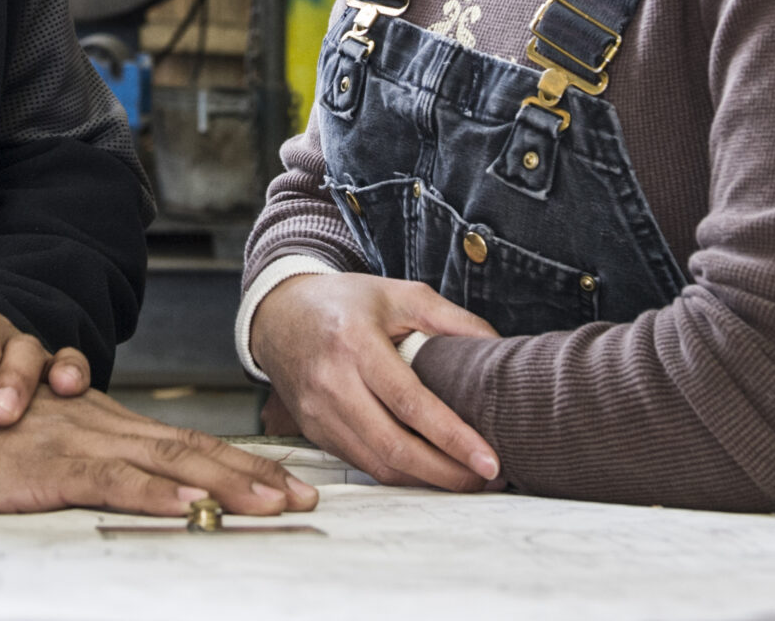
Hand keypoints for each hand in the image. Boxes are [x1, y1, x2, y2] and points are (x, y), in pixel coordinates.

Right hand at [0, 386, 321, 516]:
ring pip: (167, 462)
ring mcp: (76, 443)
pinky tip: (189, 505)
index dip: (238, 463)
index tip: (286, 485)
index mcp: (100, 426)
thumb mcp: (39, 458)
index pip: (183, 444)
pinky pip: (111, 481)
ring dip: (224, 483)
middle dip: (253, 474)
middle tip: (305, 496)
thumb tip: (136, 498)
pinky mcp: (47, 467)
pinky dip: (155, 492)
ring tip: (273, 503)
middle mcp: (99, 427)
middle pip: (191, 449)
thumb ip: (85, 472)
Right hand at [252, 272, 501, 490]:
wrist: (279, 313)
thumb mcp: (399, 293)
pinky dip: (399, 473)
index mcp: (354, 342)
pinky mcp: (314, 431)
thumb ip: (450, 319)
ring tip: (467, 479)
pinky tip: (428, 470)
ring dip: (426, 480)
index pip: (409, 402)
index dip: (452, 436)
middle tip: (487, 478)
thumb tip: (496, 348)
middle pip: (393, 446)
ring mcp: (318, 413)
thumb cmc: (343, 302)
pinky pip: (362, 463)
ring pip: (377, 464)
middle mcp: (331, 382)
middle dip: (447, 472)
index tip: (488, 459)